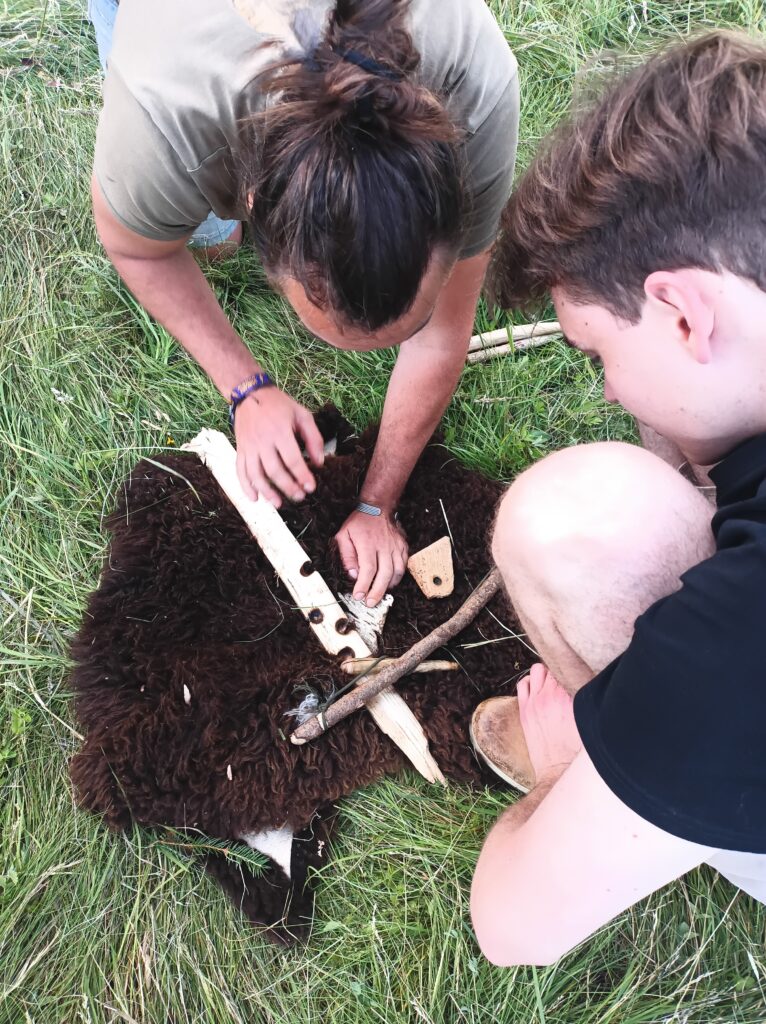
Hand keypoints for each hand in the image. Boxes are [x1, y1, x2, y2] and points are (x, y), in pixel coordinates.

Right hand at [233, 386, 324, 505]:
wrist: (250, 394)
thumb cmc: (279, 405)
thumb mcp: (302, 415)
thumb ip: (313, 438)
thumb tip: (319, 462)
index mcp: (280, 431)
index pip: (292, 460)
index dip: (302, 476)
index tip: (311, 487)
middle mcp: (262, 441)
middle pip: (275, 471)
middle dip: (288, 487)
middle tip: (300, 496)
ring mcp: (249, 447)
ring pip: (256, 475)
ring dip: (267, 492)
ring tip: (279, 504)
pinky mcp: (240, 450)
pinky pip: (240, 471)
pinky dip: (245, 487)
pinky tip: (255, 498)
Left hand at [335, 509, 407, 606]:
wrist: (378, 508)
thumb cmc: (359, 523)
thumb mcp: (344, 535)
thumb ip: (347, 556)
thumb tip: (353, 574)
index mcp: (368, 543)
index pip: (368, 569)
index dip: (364, 585)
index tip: (359, 596)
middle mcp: (384, 545)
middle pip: (384, 574)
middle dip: (377, 592)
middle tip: (370, 603)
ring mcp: (396, 546)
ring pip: (396, 572)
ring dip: (388, 586)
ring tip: (379, 593)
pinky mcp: (403, 547)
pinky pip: (403, 565)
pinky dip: (397, 577)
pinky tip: (389, 582)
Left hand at [517, 664, 581, 785]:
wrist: (558, 771)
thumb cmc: (578, 751)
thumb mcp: (590, 722)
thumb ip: (590, 702)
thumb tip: (595, 688)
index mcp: (572, 697)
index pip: (571, 668)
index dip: (575, 670)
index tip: (578, 673)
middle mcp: (551, 695)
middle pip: (554, 666)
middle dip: (560, 670)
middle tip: (565, 679)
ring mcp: (535, 701)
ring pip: (537, 670)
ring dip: (544, 674)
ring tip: (551, 683)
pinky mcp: (524, 709)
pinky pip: (523, 683)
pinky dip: (530, 682)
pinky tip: (537, 690)